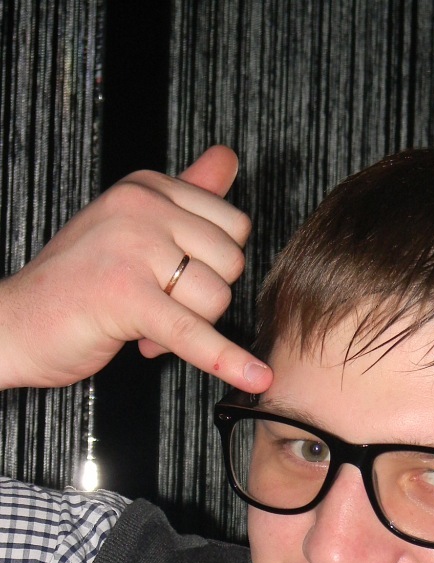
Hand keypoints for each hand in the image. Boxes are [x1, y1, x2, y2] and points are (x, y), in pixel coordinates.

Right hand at [0, 145, 271, 392]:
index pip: (232, 226)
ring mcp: (132, 248)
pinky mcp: (127, 296)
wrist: (12, 323)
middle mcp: (141, 207)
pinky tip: (256, 378)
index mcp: (147, 187)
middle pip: (230, 263)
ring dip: (190, 328)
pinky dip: (227, 360)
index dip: (213, 266)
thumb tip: (228, 158)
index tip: (175, 280)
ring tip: (144, 328)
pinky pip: (194, 332)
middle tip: (159, 309)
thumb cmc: (75, 282)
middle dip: (204, 299)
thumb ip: (186, 194)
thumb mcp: (131, 226)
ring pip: (216, 298)